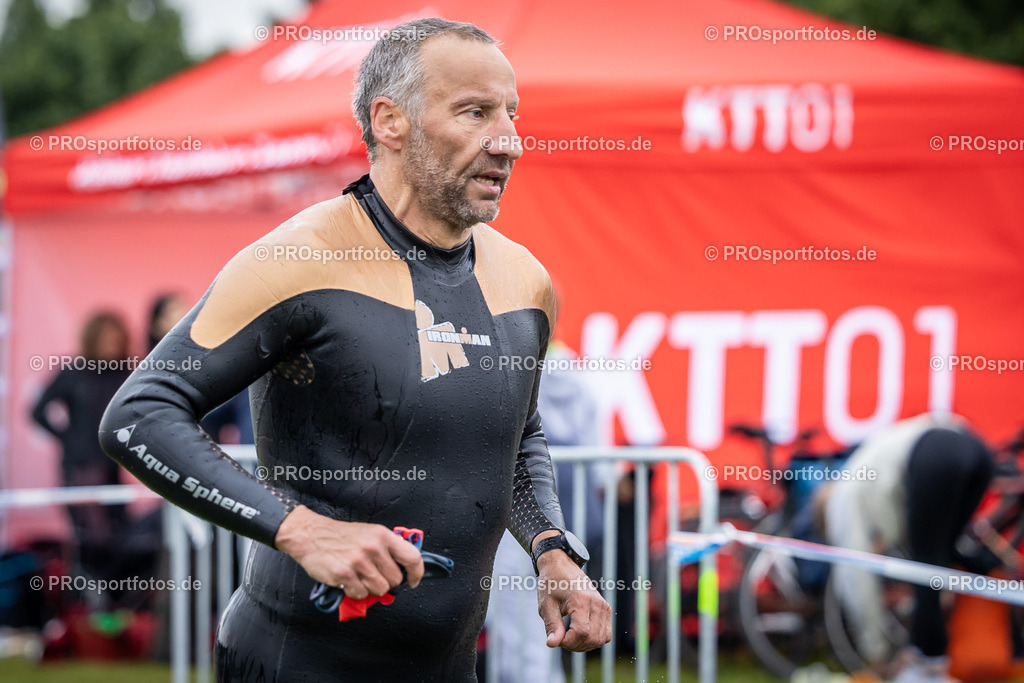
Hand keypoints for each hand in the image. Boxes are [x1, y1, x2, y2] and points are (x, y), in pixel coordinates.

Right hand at [274, 505, 423, 598]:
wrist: (311, 535)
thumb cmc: (341, 536)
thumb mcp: (370, 534)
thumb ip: (387, 550)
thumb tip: (402, 571)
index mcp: (383, 536)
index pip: (412, 557)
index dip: (417, 573)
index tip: (413, 581)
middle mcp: (373, 548)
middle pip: (395, 580)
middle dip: (386, 582)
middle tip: (374, 576)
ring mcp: (359, 561)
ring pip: (380, 590)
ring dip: (370, 588)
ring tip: (359, 577)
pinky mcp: (344, 574)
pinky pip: (360, 594)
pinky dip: (355, 592)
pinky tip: (348, 581)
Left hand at [534, 534, 611, 650]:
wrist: (561, 566)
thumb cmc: (551, 584)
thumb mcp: (546, 605)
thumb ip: (552, 625)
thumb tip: (553, 644)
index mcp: (580, 599)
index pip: (581, 632)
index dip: (568, 642)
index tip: (556, 639)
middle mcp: (596, 602)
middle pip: (592, 637)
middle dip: (575, 645)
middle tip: (561, 638)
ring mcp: (604, 605)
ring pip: (601, 639)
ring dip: (585, 645)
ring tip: (570, 637)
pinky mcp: (606, 608)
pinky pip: (606, 634)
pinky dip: (594, 639)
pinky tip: (580, 634)